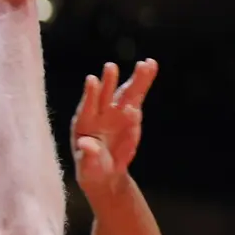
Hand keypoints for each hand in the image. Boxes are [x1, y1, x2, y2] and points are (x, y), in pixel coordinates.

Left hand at [71, 59, 157, 190]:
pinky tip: (151, 68)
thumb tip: (86, 145)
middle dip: (109, 82)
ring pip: (126, 92)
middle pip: (105, 95)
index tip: (92, 79)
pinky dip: (144, 84)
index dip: (90, 94)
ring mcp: (116, 112)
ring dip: (136, 78)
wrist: (105, 172)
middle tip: (110, 67)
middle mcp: (99, 113)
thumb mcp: (87, 166)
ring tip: (146, 63)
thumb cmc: (91, 168)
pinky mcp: (131, 114)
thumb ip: (87, 155)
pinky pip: (138, 97)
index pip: (87, 107)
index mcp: (84, 123)